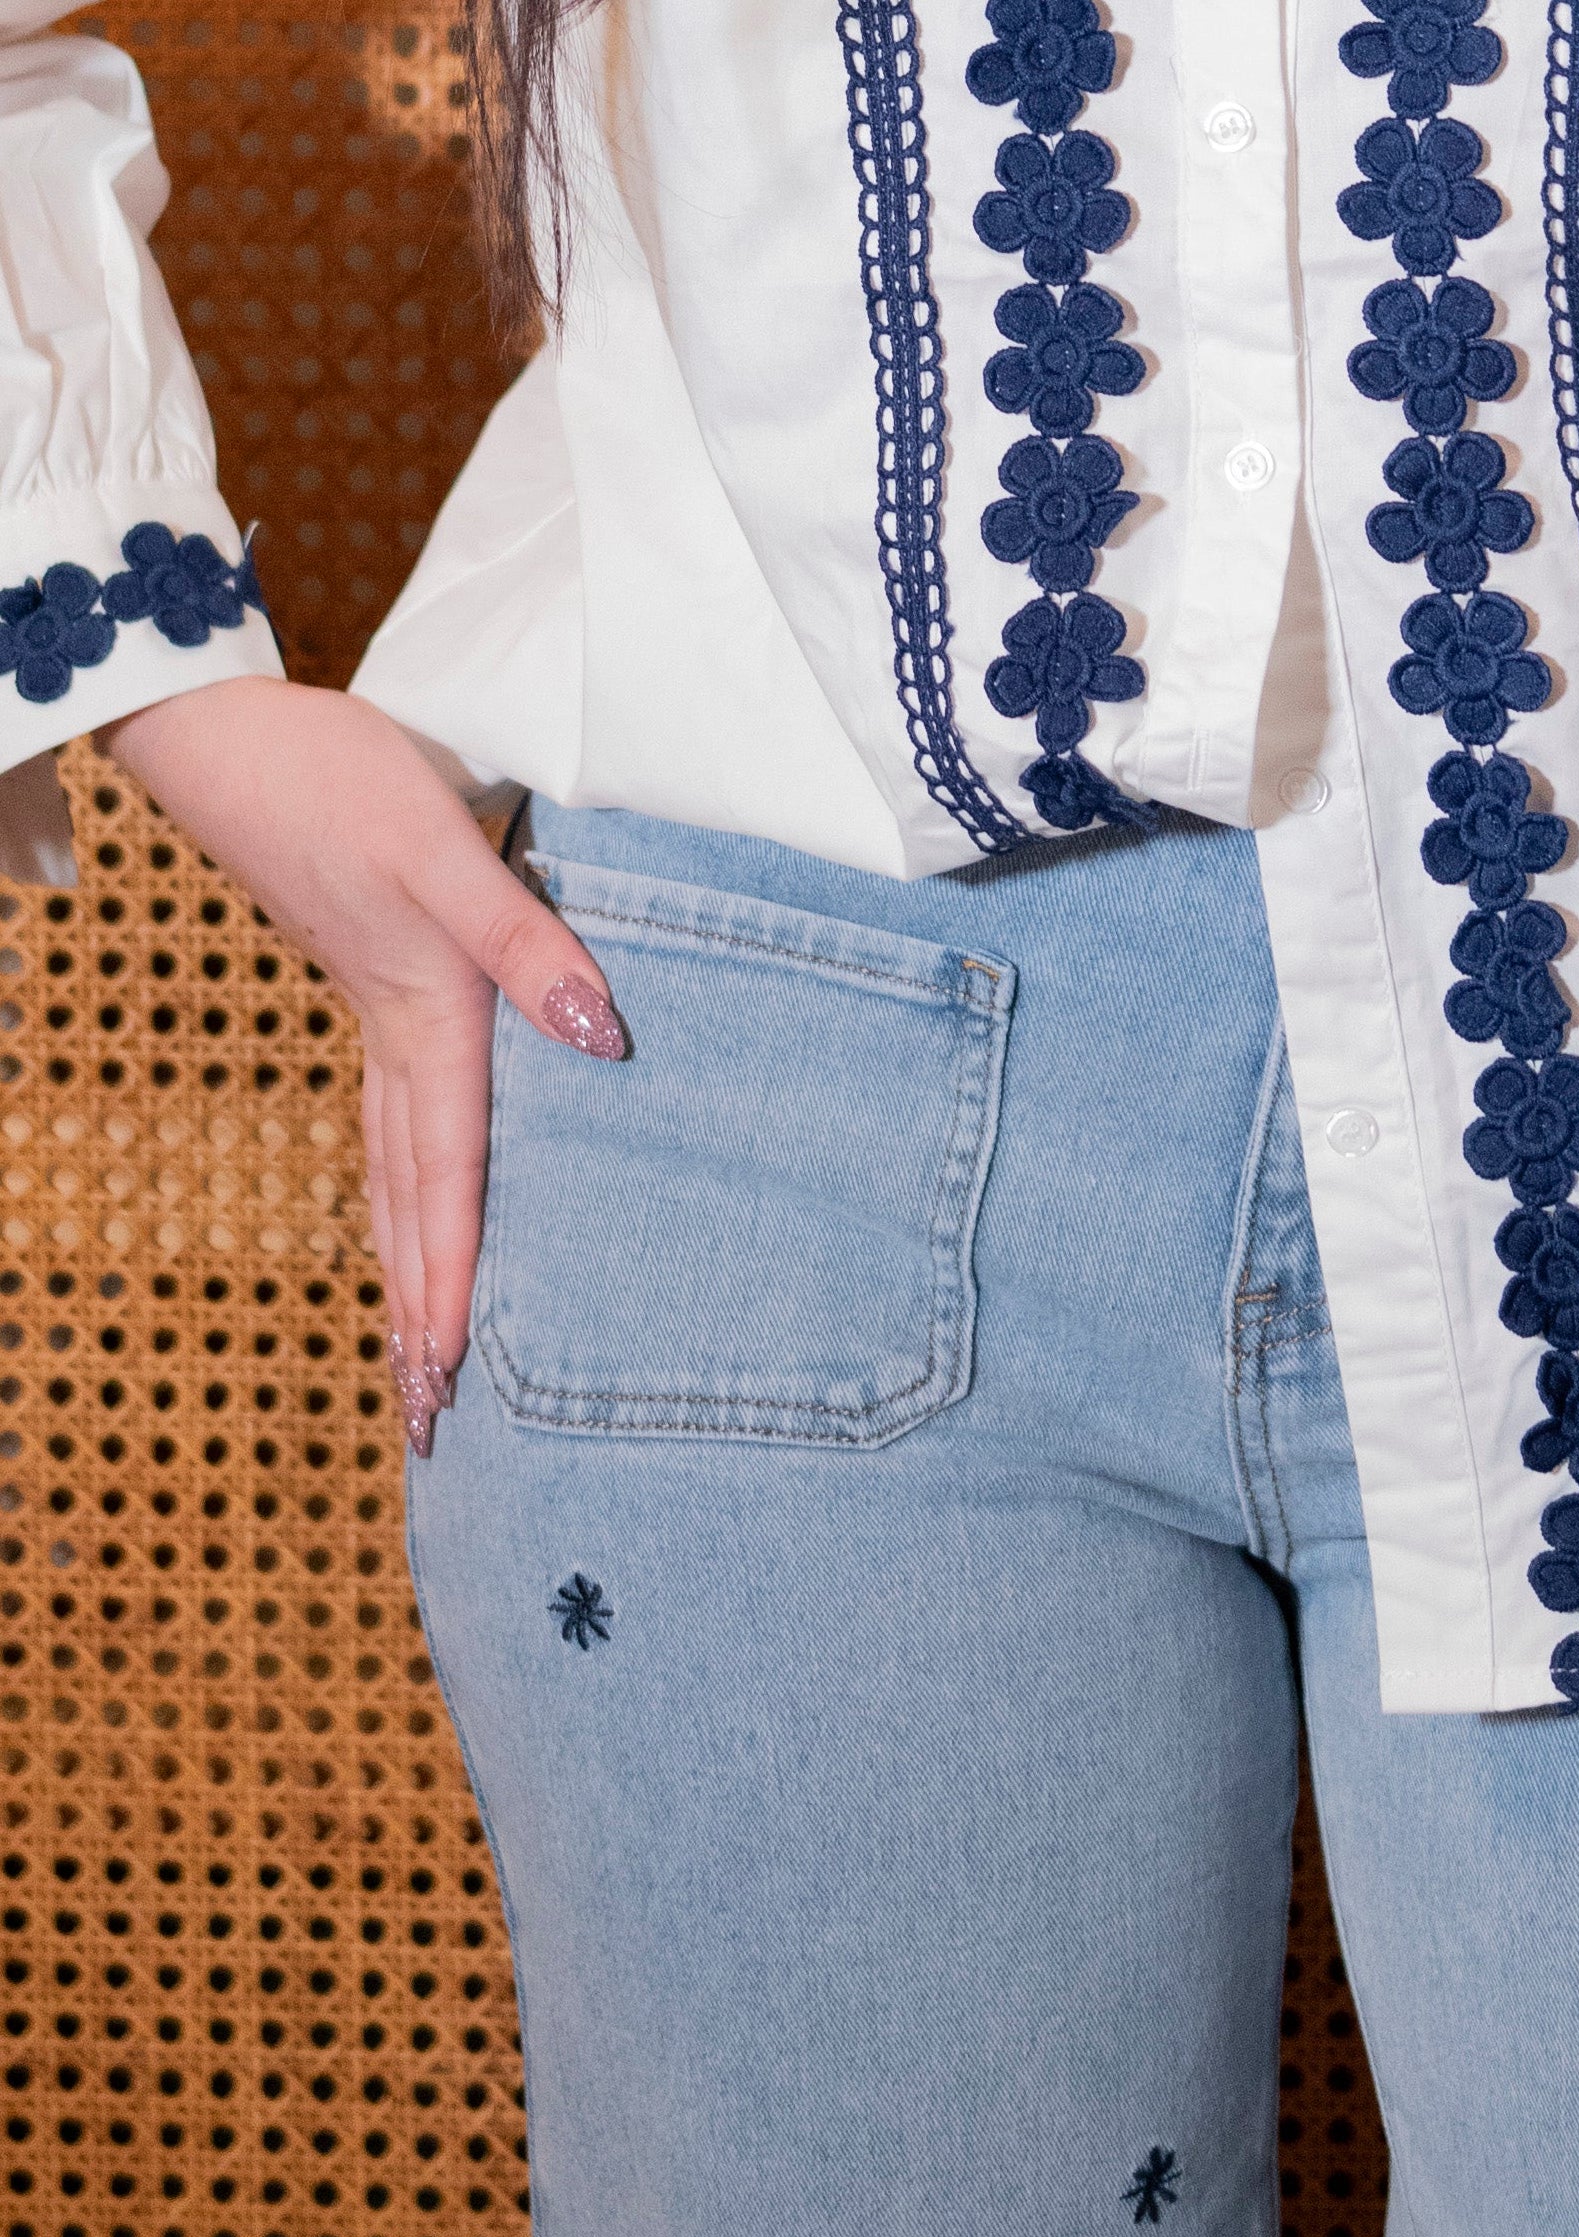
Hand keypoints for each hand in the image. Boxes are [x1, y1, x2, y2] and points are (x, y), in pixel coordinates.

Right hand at [100, 677, 625, 1452]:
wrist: (227, 729)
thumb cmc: (336, 776)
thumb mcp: (442, 847)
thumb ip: (527, 942)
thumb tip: (603, 1040)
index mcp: (424, 1020)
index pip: (447, 1175)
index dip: (454, 1273)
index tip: (451, 1369)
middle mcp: (395, 1042)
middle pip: (409, 1207)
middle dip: (416, 1314)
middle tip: (425, 1418)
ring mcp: (372, 1024)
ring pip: (392, 1179)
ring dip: (404, 1273)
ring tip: (413, 1361)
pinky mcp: (368, 993)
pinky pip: (390, 1133)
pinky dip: (401, 1203)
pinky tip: (412, 1224)